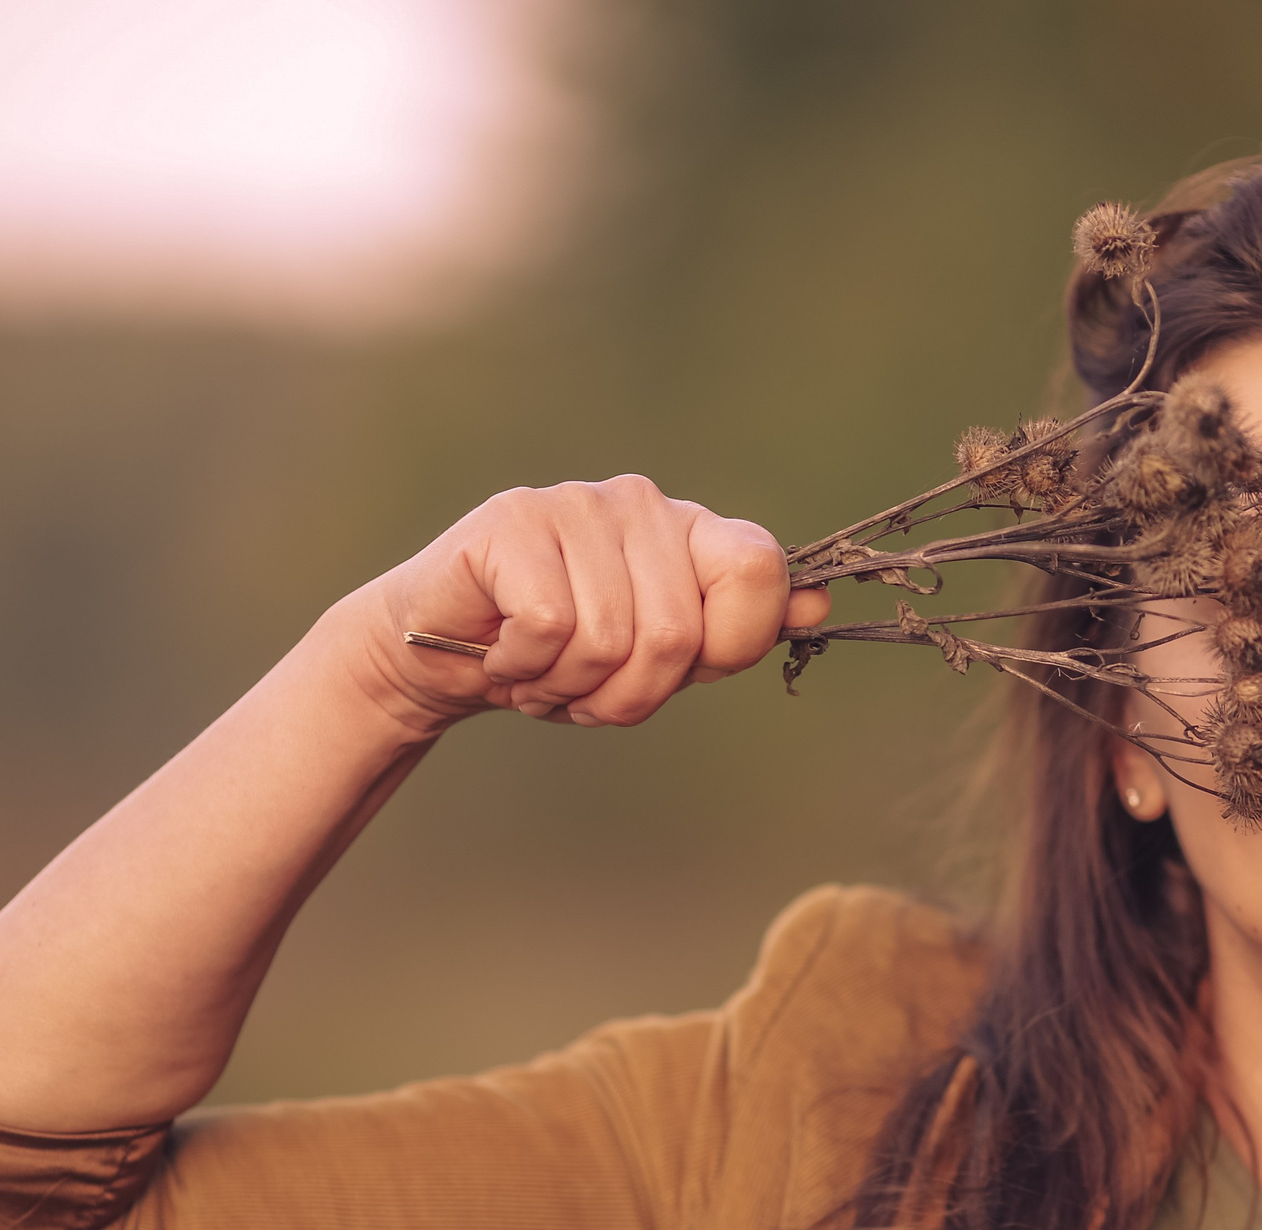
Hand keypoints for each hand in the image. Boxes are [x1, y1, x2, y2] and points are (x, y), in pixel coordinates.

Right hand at [340, 475, 828, 735]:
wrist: (443, 656)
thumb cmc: (563, 660)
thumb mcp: (661, 660)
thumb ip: (734, 632)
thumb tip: (818, 605)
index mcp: (691, 531)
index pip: (760, 574)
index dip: (726, 647)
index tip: (675, 669)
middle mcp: (642, 504)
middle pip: (680, 632)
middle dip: (628, 694)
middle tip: (584, 689)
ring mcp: (577, 504)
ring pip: (611, 638)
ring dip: (569, 687)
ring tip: (540, 670)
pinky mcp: (514, 521)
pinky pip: (551, 629)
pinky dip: (523, 668)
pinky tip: (503, 651)